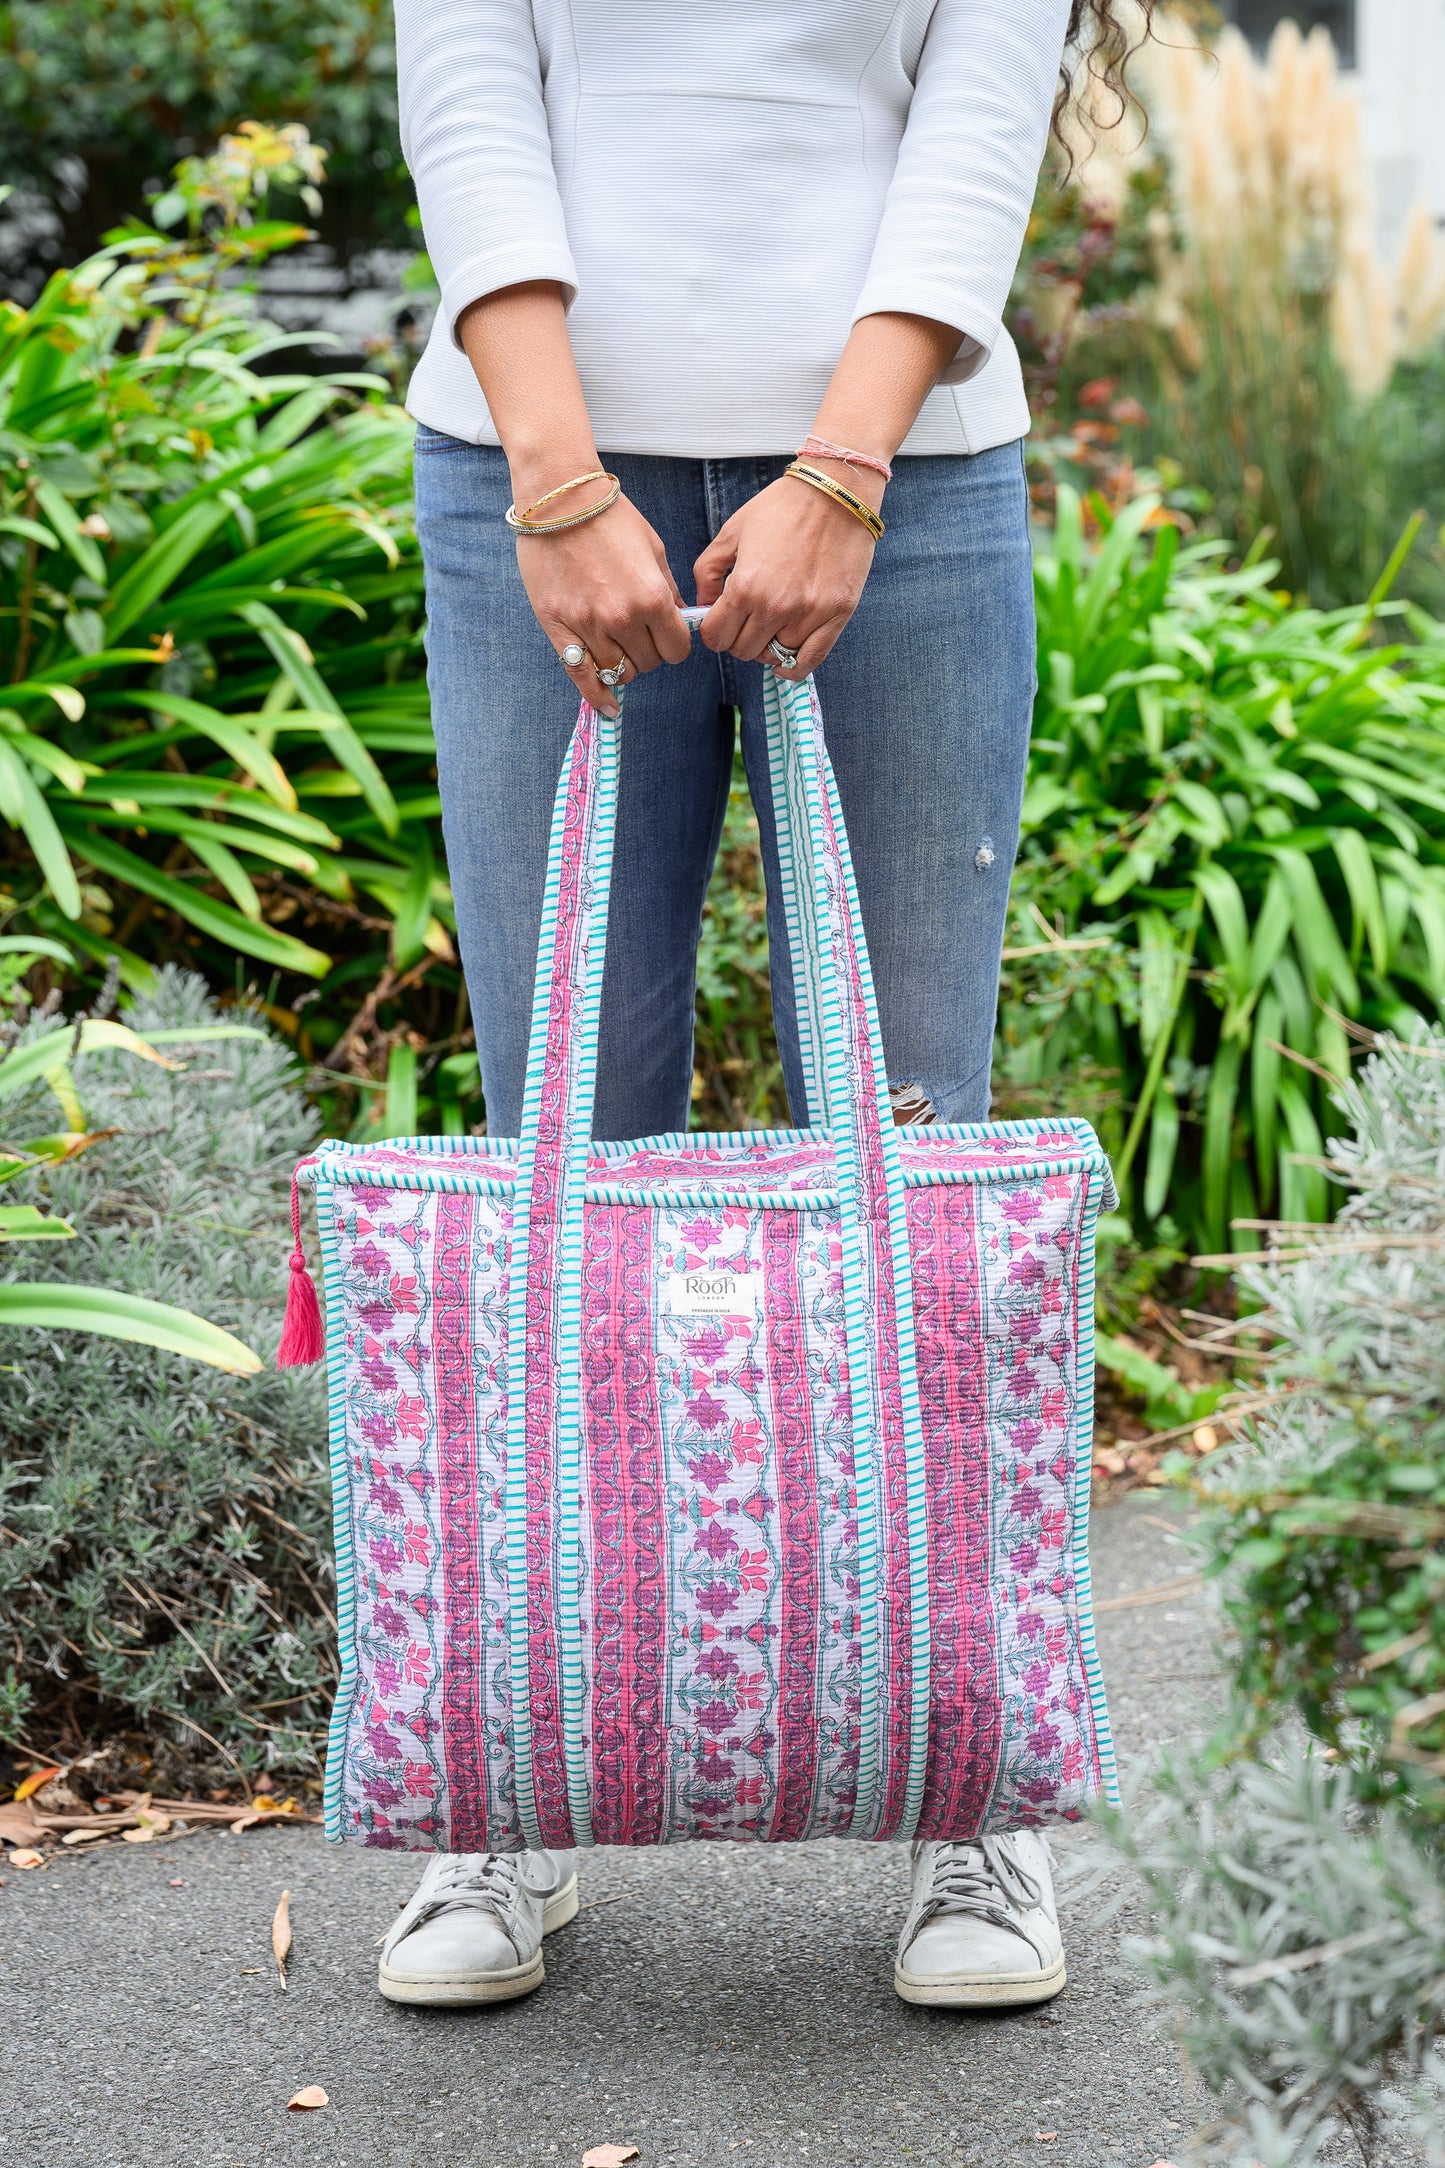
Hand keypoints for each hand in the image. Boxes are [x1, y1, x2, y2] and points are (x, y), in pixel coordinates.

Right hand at [514, 492, 691, 715]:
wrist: (559, 498)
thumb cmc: (610, 517)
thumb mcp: (653, 548)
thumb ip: (667, 590)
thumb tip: (679, 621)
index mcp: (652, 597)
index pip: (677, 650)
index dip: (675, 645)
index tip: (667, 637)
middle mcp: (622, 618)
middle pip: (649, 664)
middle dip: (650, 652)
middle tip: (640, 635)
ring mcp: (588, 626)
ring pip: (619, 672)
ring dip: (624, 665)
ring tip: (619, 648)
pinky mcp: (558, 627)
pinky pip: (581, 675)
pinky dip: (596, 695)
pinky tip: (607, 707)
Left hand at [693, 463, 883, 678]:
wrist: (836, 491)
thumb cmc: (782, 507)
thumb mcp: (732, 531)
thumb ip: (708, 571)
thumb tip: (704, 604)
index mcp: (746, 586)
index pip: (715, 638)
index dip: (713, 632)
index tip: (720, 621)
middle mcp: (775, 606)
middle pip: (743, 651)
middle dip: (737, 638)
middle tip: (746, 620)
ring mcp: (808, 614)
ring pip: (774, 656)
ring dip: (767, 645)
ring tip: (771, 624)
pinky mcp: (836, 615)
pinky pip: (809, 661)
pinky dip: (792, 666)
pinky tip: (784, 658)